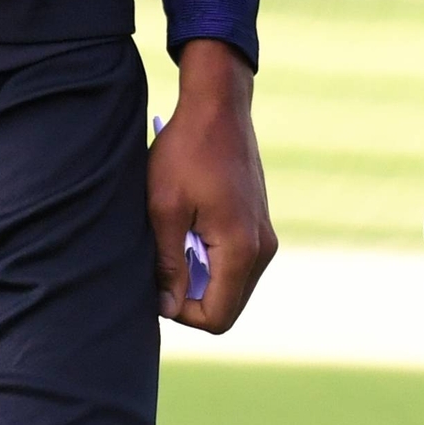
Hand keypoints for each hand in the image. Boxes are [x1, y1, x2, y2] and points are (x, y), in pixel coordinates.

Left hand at [148, 39, 276, 332]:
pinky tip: (191, 228)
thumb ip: (168, 265)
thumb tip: (168, 308)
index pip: (215, 317)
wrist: (218, 107)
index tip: (158, 281)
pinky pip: (237, 264)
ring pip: (232, 286)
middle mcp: (262, 248)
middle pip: (227, 307)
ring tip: (177, 239)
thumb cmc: (185, 152)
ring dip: (201, 277)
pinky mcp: (260, 224)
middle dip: (191, 298)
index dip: (181, 312)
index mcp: (241, 248)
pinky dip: (212, 260)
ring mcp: (265, 235)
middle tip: (163, 262)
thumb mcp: (163, 209)